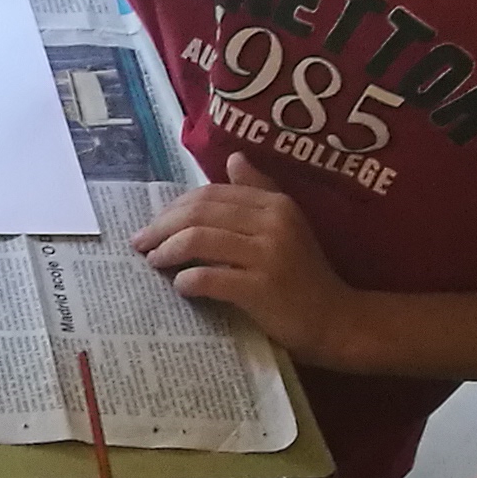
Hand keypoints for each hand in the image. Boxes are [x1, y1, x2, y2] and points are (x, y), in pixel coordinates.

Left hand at [134, 156, 356, 358]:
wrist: (336, 319)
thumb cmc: (303, 275)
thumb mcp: (286, 226)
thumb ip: (259, 192)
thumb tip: (233, 158)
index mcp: (276, 204)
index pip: (210, 194)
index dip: (174, 207)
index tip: (153, 223)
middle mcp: (273, 222)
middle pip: (199, 212)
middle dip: (161, 226)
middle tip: (141, 243)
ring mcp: (269, 255)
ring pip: (199, 240)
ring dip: (167, 250)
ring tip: (153, 261)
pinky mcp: (262, 288)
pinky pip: (209, 277)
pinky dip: (187, 280)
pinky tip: (180, 286)